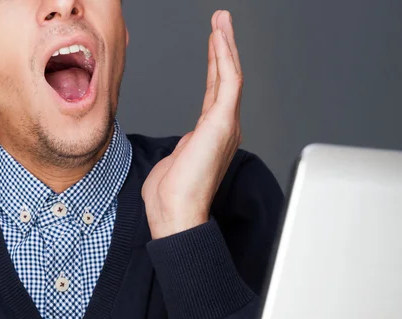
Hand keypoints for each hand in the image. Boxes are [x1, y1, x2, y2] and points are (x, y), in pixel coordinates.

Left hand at [142, 10, 243, 239]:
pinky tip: (219, 36)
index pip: (215, 94)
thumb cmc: (171, 196)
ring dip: (225, 45)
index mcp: (211, 136)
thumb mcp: (173, 162)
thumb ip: (181, 150)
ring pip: (230, 76)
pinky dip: (224, 56)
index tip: (212, 45)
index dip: (214, 68)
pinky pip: (228, 81)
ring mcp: (226, 125)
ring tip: (221, 21)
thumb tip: (179, 150)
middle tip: (220, 23)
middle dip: (222, 49)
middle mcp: (224, 129)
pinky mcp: (223, 123)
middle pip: (225, 80)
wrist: (176, 214)